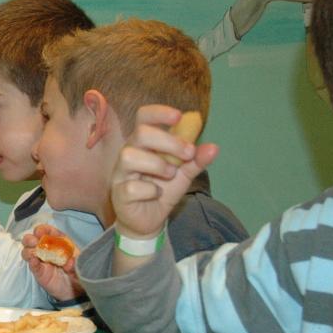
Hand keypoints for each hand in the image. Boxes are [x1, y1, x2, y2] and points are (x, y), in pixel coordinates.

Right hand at [20, 223, 82, 300]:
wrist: (76, 289)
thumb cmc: (78, 271)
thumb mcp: (81, 264)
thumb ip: (76, 262)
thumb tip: (69, 262)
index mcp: (58, 242)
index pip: (47, 231)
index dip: (43, 230)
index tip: (41, 232)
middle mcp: (47, 249)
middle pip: (32, 239)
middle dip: (30, 239)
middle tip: (35, 243)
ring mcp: (41, 260)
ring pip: (27, 251)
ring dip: (29, 250)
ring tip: (35, 253)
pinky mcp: (39, 272)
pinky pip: (32, 265)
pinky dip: (31, 262)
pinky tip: (35, 261)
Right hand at [111, 105, 217, 240]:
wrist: (149, 220)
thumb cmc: (162, 190)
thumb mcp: (184, 174)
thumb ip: (196, 161)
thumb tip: (213, 147)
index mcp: (143, 144)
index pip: (143, 118)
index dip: (159, 112)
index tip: (179, 116)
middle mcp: (128, 153)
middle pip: (140, 134)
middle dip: (169, 142)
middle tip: (188, 154)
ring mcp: (120, 173)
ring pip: (129, 156)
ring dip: (157, 164)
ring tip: (170, 175)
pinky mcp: (119, 194)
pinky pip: (132, 187)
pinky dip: (151, 190)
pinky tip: (157, 194)